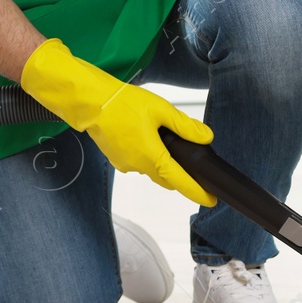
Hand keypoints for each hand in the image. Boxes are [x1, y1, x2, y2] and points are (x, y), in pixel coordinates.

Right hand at [19, 38, 216, 206]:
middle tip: (193, 169)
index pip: (181, 182)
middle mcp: (139, 167)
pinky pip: (137, 163)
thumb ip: (185, 126)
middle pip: (167, 179)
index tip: (211, 199)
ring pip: (151, 170)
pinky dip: (146, 157)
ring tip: (165, 143)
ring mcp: (125, 165)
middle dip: (180, 177)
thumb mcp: (161, 110)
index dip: (198, 192)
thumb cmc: (123, 104)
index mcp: (153, 157)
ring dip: (161, 164)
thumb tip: (205, 137)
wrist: (90, 103)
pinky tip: (144, 138)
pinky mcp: (116, 159)